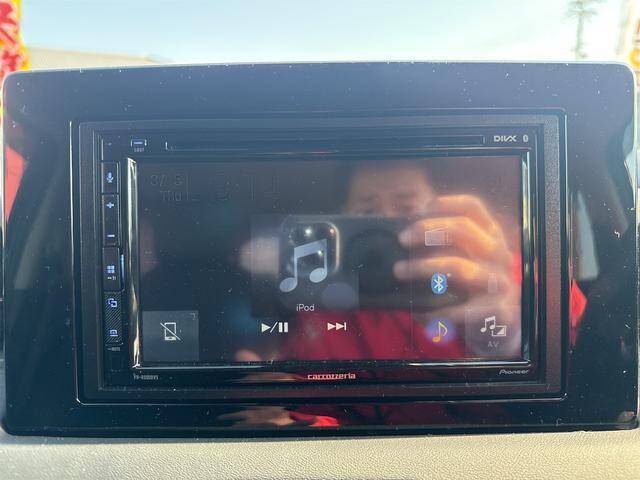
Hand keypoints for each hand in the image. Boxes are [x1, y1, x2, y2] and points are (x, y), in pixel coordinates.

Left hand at [393, 194, 520, 350]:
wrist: (502, 328)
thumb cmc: (472, 288)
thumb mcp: (464, 261)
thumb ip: (442, 248)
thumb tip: (401, 239)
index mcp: (490, 237)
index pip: (472, 208)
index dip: (445, 203)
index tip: (419, 210)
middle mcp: (499, 255)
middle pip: (463, 229)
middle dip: (427, 230)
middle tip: (402, 240)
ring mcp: (500, 282)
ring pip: (459, 266)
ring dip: (423, 267)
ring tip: (399, 271)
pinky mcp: (498, 311)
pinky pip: (462, 308)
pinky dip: (437, 311)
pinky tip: (418, 313)